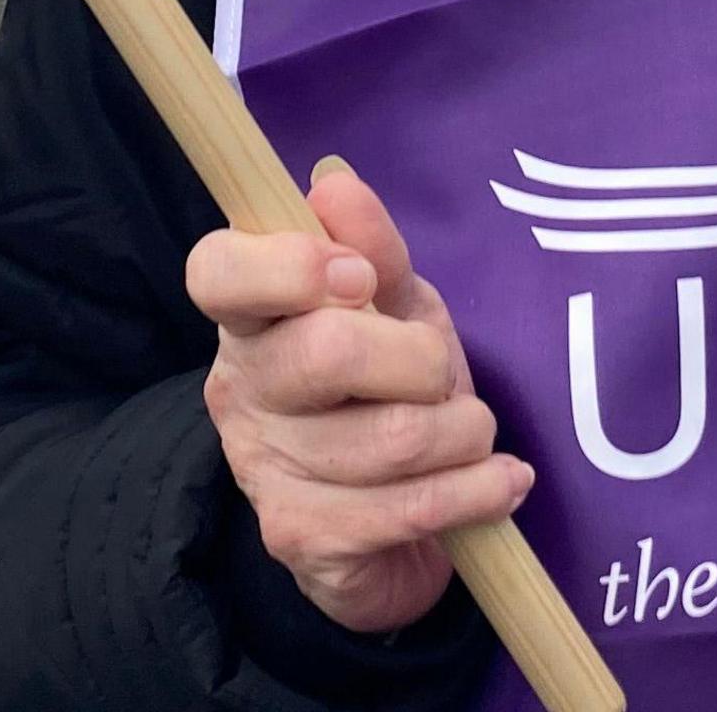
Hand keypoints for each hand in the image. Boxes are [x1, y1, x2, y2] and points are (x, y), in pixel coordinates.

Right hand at [190, 157, 526, 634]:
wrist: (391, 525)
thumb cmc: (390, 391)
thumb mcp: (395, 309)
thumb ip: (373, 247)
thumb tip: (333, 180)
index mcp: (249, 315)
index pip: (218, 271)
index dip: (291, 267)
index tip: (360, 279)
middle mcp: (239, 388)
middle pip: (329, 352)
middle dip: (423, 361)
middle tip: (441, 375)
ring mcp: (263, 468)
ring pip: (391, 438)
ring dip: (464, 432)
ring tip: (472, 433)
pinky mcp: (301, 537)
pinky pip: (409, 508)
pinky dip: (477, 490)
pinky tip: (499, 482)